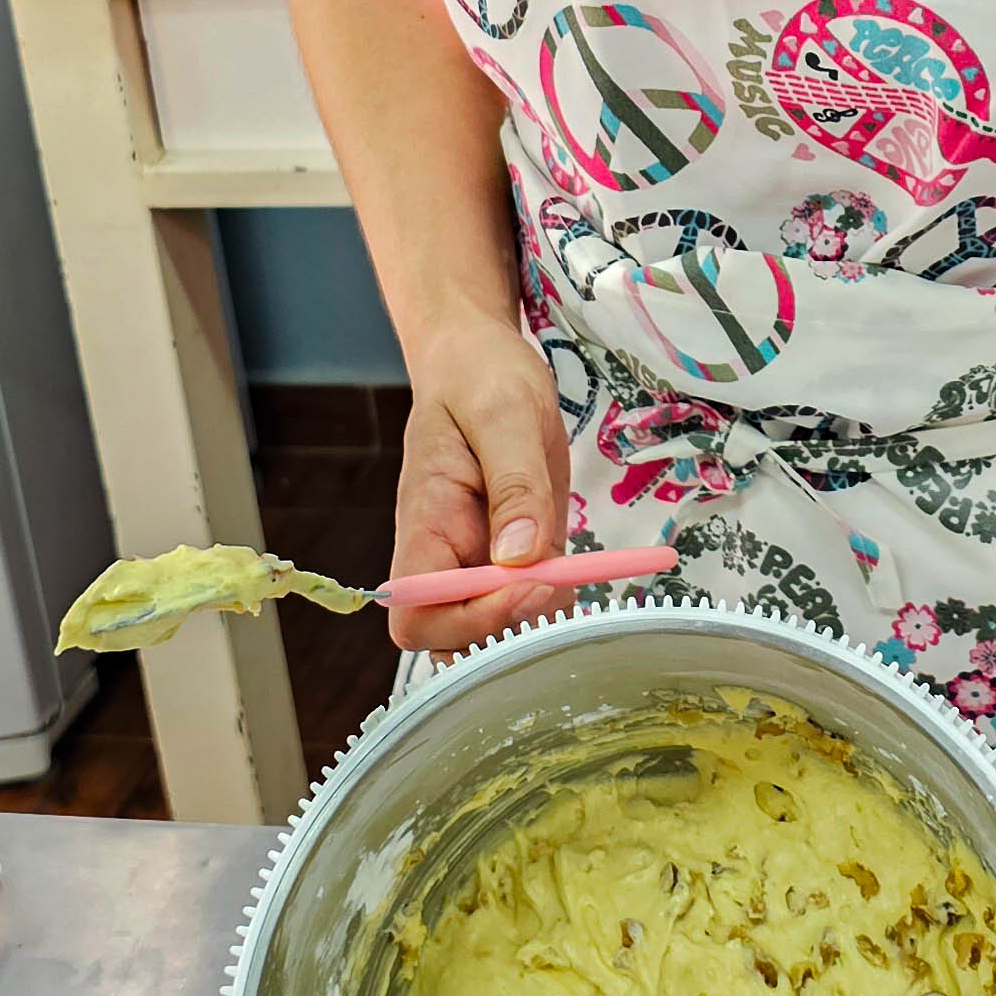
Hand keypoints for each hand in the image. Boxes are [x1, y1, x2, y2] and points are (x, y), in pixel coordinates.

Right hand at [388, 312, 574, 658]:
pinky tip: (579, 563)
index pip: (416, 613)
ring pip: (490, 630)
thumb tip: (520, 560)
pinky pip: (528, 602)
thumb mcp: (506, 415)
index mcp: (425, 523)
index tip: (524, 584)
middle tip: (555, 581)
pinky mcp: (515, 553)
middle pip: (449, 638)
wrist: (481, 357)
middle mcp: (445, 553)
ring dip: (534, 619)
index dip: (467, 620)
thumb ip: (515, 486)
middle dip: (504, 629)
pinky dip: (556, 600)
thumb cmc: (480, 375)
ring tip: (570, 568)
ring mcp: (478, 558)